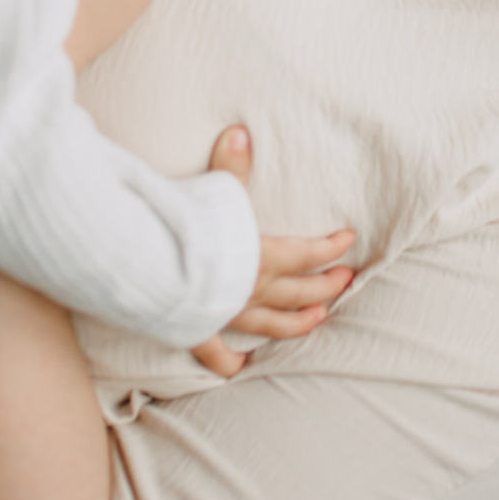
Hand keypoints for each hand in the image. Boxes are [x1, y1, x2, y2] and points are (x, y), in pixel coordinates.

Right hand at [189, 126, 356, 379]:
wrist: (148, 274)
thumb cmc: (182, 234)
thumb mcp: (211, 195)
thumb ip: (230, 167)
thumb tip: (240, 131)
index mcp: (261, 258)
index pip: (308, 253)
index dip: (332, 246)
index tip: (350, 238)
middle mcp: (251, 291)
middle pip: (300, 292)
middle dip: (327, 286)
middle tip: (347, 280)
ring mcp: (227, 315)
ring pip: (272, 325)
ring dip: (298, 323)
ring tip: (319, 319)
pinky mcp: (198, 331)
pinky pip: (217, 354)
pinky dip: (229, 362)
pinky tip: (240, 368)